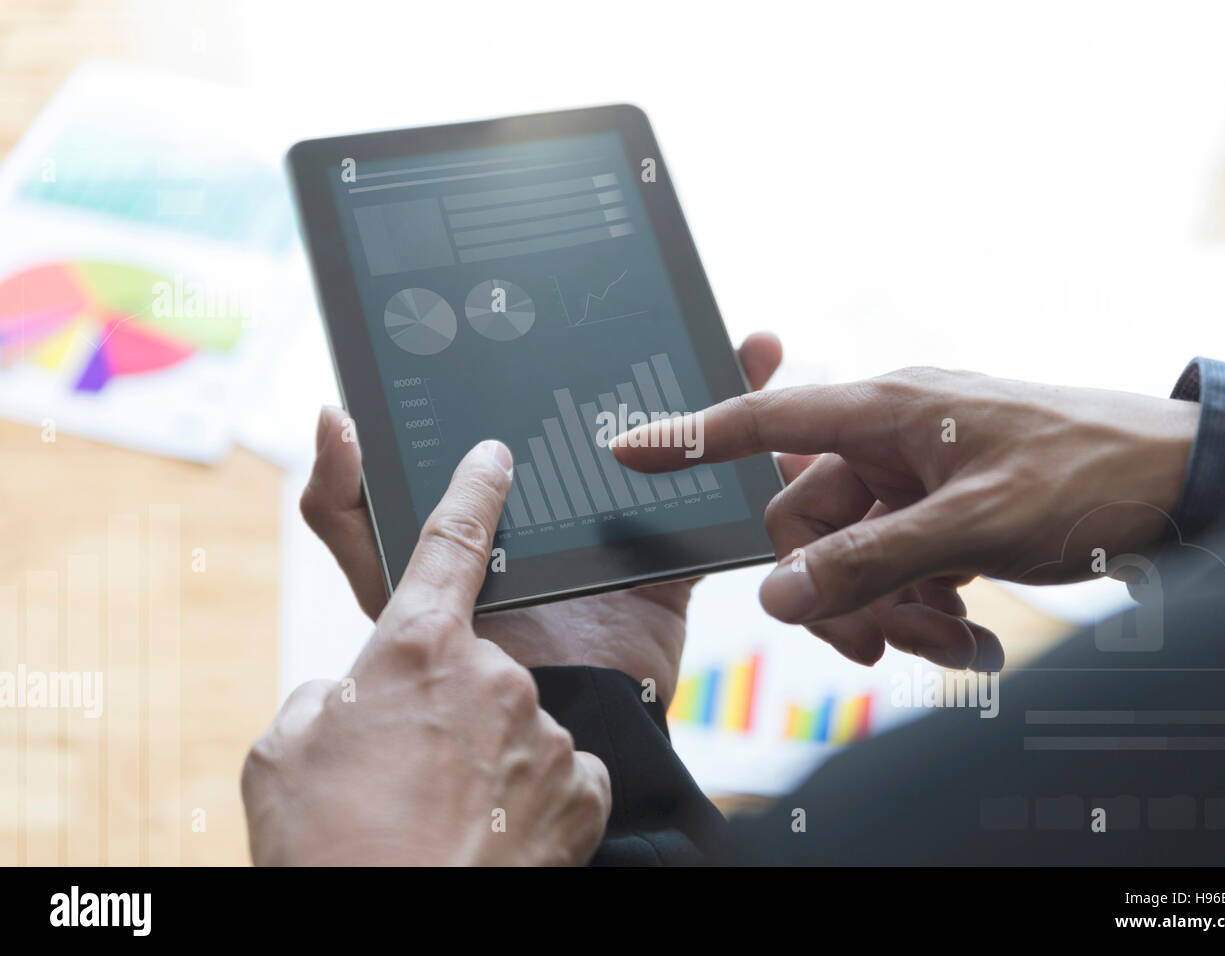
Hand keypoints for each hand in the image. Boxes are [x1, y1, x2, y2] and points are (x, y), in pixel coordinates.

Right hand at [244, 441, 610, 865]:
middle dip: (447, 710)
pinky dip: (531, 797)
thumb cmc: (327, 848)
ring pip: (516, 726)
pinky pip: (560, 773)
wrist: (390, 940)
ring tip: (446, 819)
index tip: (495, 458)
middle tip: (410, 776)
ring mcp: (545, 731)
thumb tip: (358, 690)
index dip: (474, 492)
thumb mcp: (285, 752)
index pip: (451, 542)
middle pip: (476, 669)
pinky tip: (497, 832)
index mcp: (414, 648)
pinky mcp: (583, 789)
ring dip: (485, 761)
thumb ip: (330, 692)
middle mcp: (494, 675)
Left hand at [301, 333, 783, 703]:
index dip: (530, 339)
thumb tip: (334, 413)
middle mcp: (556, 491)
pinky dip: (744, 438)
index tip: (550, 280)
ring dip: (702, 379)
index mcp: (492, 491)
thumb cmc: (465, 654)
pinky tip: (758, 375)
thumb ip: (347, 509)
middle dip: (628, 344)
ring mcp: (619, 514)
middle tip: (651, 295)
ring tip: (728, 336)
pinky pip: (714, 481)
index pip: (511, 396)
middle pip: (596, 401)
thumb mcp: (382, 577)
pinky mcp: (670, 545)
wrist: (564, 718)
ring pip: (664, 431)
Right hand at [612, 367, 1198, 669]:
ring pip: (855, 551)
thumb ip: (868, 560)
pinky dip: (920, 602)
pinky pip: (898, 559)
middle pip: (808, 518)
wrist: (1181, 484)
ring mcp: (919, 473)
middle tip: (878, 646)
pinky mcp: (945, 507)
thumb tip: (778, 594)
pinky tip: (964, 632)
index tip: (628, 448)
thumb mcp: (971, 526)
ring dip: (888, 607)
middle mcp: (892, 436)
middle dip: (834, 589)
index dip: (692, 436)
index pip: (766, 419)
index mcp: (886, 411)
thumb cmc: (1085, 474)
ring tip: (949, 645)